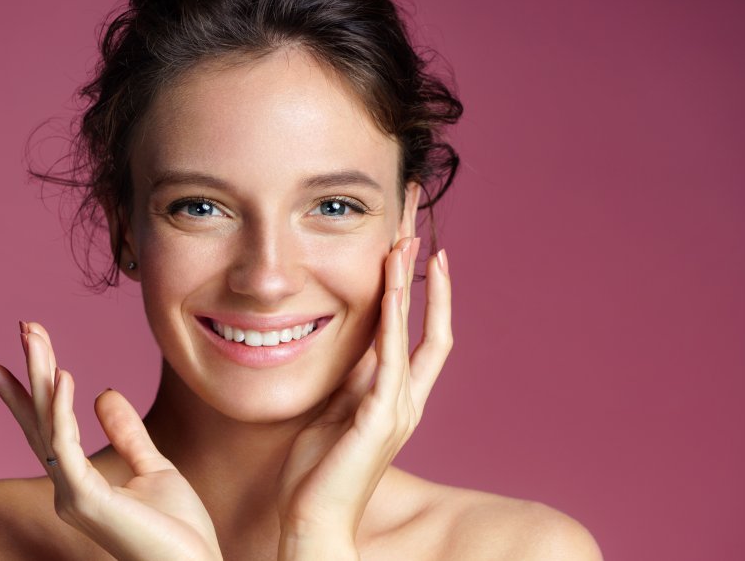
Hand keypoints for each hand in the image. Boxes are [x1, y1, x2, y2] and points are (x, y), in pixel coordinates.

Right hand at [0, 322, 221, 560]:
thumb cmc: (178, 531)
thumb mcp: (154, 468)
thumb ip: (127, 434)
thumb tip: (102, 392)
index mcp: (81, 481)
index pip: (47, 428)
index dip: (26, 394)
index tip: (4, 359)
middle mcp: (68, 487)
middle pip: (40, 418)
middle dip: (30, 370)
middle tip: (24, 326)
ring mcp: (72, 495)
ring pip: (47, 424)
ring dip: (40, 375)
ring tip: (33, 333)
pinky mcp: (84, 500)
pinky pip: (66, 447)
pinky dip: (60, 410)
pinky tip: (62, 375)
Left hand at [275, 237, 451, 556]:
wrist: (313, 519)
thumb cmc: (316, 471)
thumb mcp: (335, 409)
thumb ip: (351, 377)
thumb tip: (353, 339)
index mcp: (399, 397)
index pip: (425, 333)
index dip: (429, 291)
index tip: (420, 249)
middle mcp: (409, 398)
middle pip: (432, 321)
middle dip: (425, 272)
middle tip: (420, 224)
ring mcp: (399, 407)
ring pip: (414, 331)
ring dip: (409, 283)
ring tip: (408, 239)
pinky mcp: (381, 416)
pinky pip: (390, 357)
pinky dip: (393, 320)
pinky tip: (391, 287)